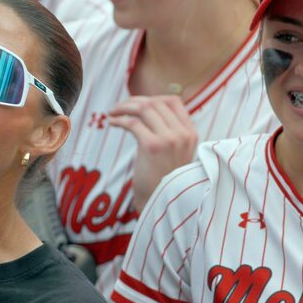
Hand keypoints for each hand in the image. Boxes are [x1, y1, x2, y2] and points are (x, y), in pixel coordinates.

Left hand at [109, 95, 197, 210]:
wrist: (162, 204)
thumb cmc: (163, 180)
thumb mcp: (174, 153)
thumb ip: (169, 133)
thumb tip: (148, 110)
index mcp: (190, 133)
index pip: (174, 101)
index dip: (153, 98)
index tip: (137, 104)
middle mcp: (182, 133)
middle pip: (156, 103)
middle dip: (133, 101)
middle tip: (118, 108)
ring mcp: (169, 139)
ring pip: (144, 109)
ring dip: (124, 107)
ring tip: (112, 113)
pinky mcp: (152, 146)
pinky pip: (133, 123)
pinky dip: (119, 120)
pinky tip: (111, 123)